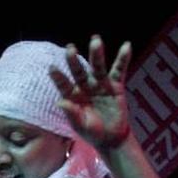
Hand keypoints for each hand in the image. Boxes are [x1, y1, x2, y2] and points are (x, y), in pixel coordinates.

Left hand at [48, 36, 133, 150]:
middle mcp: (84, 87)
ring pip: (97, 67)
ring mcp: (100, 85)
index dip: (58, 77)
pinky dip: (122, 58)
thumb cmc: (91, 132)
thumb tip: (60, 102)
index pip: (63, 85)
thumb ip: (71, 114)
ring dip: (96, 54)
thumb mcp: (80, 126)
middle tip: (70, 48)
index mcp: (72, 97)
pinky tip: (126, 46)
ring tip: (95, 40)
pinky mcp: (115, 86)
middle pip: (79, 71)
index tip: (51, 68)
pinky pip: (119, 70)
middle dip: (74, 60)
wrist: (110, 137)